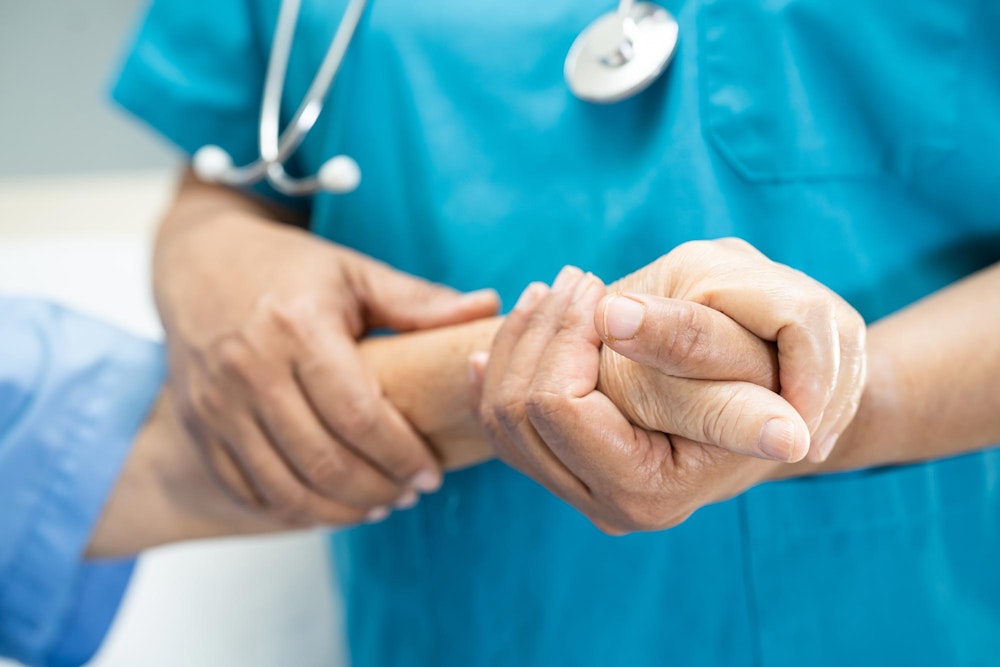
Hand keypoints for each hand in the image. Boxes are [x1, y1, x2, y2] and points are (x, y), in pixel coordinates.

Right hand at [156, 198, 498, 524]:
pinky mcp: (197, 425)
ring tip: (377, 504)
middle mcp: (249, 369)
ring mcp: (216, 403)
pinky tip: (328, 505)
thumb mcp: (354, 272)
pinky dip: (292, 510)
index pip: (359, 416)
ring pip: (284, 486)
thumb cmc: (289, 269)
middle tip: (410, 494)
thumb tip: (487, 308)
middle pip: (323, 461)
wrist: (200, 262)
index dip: (401, 455)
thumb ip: (418, 300)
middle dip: (378, 489)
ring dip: (338, 509)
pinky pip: (247, 489)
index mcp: (297, 327)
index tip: (431, 474)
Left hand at [475, 240, 866, 532]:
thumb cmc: (773, 381)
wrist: (780, 419)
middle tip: (574, 279)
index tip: (593, 285)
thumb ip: (683, 341)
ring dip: (518, 346)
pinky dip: (499, 378)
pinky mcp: (568, 478)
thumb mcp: (740, 354)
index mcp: (646, 490)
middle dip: (539, 334)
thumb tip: (619, 319)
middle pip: (517, 413)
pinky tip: (496, 345)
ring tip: (550, 293)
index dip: (566, 335)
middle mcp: (608, 510)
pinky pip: (504, 432)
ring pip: (501, 420)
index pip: (558, 405)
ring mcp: (582, 497)